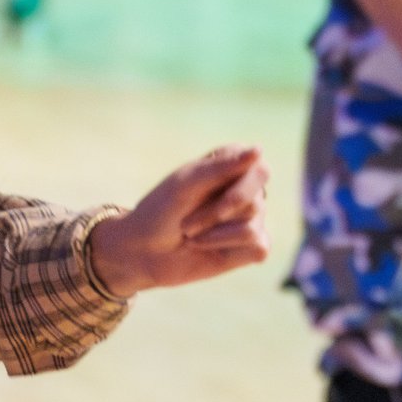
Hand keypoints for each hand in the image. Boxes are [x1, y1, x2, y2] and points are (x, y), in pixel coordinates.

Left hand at [87, 146, 269, 297]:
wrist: (142, 251)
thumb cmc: (161, 210)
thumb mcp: (186, 183)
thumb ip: (222, 166)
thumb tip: (259, 150)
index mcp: (235, 164)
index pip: (258, 170)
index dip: (234, 189)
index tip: (201, 194)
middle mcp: (249, 189)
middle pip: (253, 203)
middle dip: (213, 215)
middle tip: (184, 224)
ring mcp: (253, 218)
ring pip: (251, 228)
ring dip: (212, 235)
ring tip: (190, 235)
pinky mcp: (253, 247)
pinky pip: (257, 249)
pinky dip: (224, 249)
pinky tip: (206, 249)